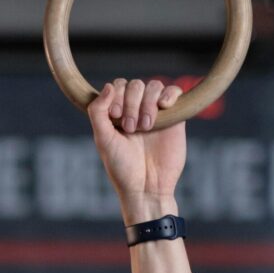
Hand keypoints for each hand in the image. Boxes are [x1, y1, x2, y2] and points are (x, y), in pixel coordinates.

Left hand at [87, 78, 185, 225]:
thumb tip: (108, 86)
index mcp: (118, 114)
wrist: (147, 187)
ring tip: (146, 127)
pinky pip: (175, 92)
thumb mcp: (103, 140)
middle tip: (131, 129)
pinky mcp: (175, 118)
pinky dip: (170, 94)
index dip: (117, 95)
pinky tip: (164, 106)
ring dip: (147, 103)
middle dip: (131, 103)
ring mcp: (156, 113)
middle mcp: (136, 110)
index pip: (118, 86)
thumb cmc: (122, 167)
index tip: (116, 116)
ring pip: (154, 86)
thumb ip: (98, 112)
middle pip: (135, 85)